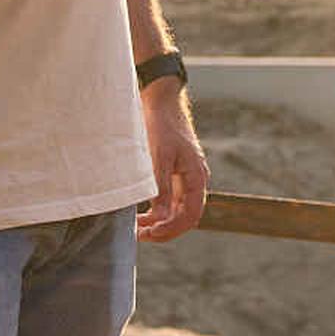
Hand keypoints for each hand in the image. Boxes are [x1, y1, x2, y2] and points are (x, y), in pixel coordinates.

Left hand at [138, 85, 210, 240]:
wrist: (161, 101)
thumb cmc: (161, 126)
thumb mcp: (158, 157)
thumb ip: (160, 189)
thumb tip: (159, 218)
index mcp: (197, 177)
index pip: (190, 215)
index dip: (171, 229)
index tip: (149, 233)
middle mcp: (195, 181)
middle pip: (184, 217)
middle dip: (164, 229)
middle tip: (140, 235)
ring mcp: (185, 178)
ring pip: (177, 211)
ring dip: (159, 222)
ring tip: (137, 226)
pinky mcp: (175, 173)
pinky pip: (170, 200)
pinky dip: (157, 210)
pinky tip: (141, 212)